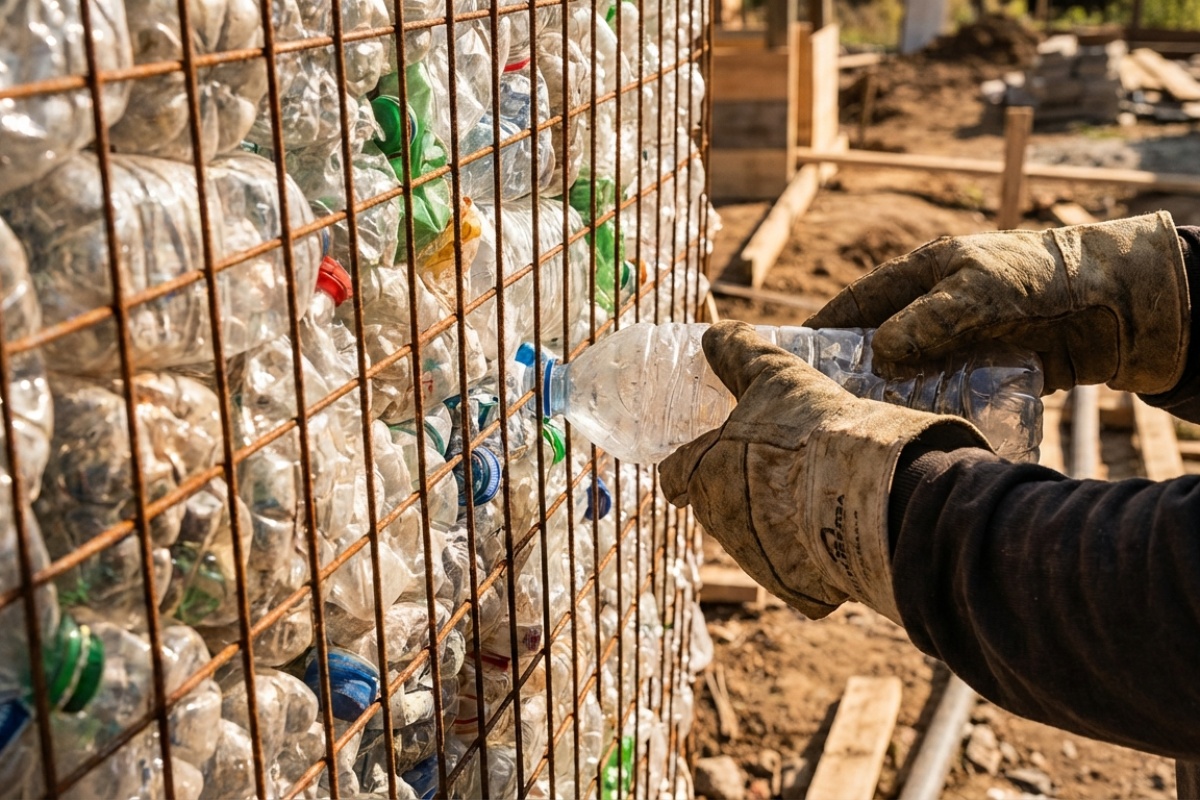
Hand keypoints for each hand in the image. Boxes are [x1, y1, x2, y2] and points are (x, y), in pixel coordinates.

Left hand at [659, 321, 985, 623]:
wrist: (872, 497)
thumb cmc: (814, 431)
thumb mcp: (775, 376)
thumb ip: (738, 353)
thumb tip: (711, 333)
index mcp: (705, 475)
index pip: (673, 475)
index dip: (685, 463)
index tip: (695, 459)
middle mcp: (722, 524)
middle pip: (718, 506)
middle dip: (739, 489)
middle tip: (776, 467)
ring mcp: (759, 561)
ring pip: (756, 538)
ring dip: (775, 519)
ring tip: (814, 493)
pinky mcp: (797, 589)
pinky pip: (796, 569)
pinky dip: (809, 550)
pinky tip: (835, 527)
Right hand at [807, 212, 1189, 394]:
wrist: (1114, 305)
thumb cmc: (1039, 278)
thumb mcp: (975, 291)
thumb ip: (925, 320)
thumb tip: (877, 357)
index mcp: (924, 274)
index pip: (859, 301)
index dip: (824, 328)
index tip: (789, 355)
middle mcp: (934, 309)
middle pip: (877, 342)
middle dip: (848, 370)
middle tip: (819, 402)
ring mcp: (957, 342)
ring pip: (907, 373)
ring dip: (886, 396)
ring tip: (857, 426)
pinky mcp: (983, 371)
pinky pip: (942, 393)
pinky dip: (924, 410)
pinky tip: (908, 432)